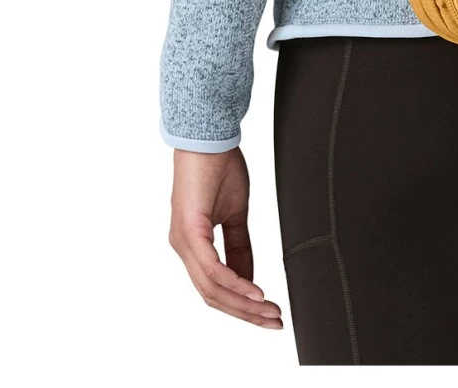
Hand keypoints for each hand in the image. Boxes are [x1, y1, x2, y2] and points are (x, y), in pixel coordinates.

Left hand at [169, 147, 282, 328]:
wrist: (209, 136)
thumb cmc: (218, 167)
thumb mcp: (235, 214)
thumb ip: (240, 247)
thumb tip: (250, 278)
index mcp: (193, 245)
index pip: (216, 288)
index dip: (242, 306)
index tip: (268, 313)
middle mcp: (184, 248)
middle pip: (214, 296)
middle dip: (246, 313)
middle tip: (274, 321)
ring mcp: (184, 241)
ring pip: (212, 289)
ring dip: (243, 303)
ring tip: (268, 310)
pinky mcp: (189, 230)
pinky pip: (211, 269)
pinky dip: (234, 283)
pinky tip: (254, 291)